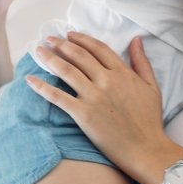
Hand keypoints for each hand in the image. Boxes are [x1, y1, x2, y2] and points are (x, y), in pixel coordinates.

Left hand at [26, 33, 166, 168]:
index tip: (70, 34)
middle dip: (61, 44)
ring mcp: (94, 97)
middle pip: (79, 56)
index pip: (98, 48)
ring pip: (66, 71)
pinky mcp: (83, 115)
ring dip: (50, 58)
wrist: (146, 149)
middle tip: (49, 38)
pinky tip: (30, 79)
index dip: (82, 39)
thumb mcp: (152, 86)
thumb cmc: (150, 120)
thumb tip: (136, 39)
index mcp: (123, 73)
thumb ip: (142, 61)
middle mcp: (107, 81)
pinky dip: (42, 87)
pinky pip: (58, 97)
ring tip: (39, 51)